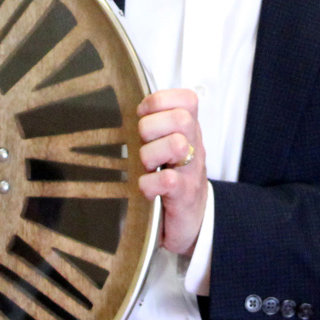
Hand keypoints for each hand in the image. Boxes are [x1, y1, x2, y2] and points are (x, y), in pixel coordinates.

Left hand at [136, 89, 207, 254]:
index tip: (143, 113)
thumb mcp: (167, 147)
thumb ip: (154, 126)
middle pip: (181, 118)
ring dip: (151, 154)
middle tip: (143, 142)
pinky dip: (149, 184)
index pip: (187, 99)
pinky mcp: (185, 195)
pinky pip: (167, 180)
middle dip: (152, 126)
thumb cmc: (173, 179)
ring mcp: (192, 171)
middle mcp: (194, 146)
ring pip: (176, 144)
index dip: (160, 100)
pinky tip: (146, 189)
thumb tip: (124, 108)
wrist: (192, 221)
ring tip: (146, 166)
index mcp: (189, 130)